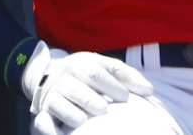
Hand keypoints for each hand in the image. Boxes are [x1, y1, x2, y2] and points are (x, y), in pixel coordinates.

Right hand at [21, 41, 152, 132]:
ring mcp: (52, 94)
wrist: (49, 75)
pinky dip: (50, 129)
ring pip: (58, 102)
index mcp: (80, 64)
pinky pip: (42, 121)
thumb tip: (149, 90)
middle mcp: (64, 77)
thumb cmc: (86, 74)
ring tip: (85, 119)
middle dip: (89, 98)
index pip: (94, 72)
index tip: (125, 98)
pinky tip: (67, 131)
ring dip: (72, 113)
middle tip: (103, 109)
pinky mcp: (42, 112)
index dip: (111, 86)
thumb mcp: (104, 67)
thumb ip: (126, 76)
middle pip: (75, 87)